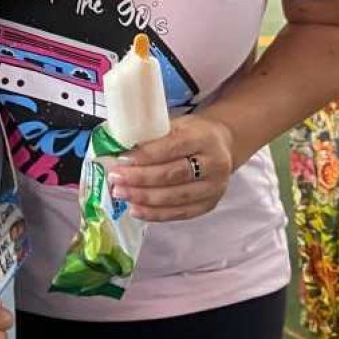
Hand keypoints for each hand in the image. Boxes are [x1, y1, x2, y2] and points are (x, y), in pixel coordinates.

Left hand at [103, 113, 238, 221]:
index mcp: (204, 137)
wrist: (222, 146)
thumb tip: (119, 148)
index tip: (122, 159)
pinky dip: (155, 213)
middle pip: (174, 175)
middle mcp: (214, 164)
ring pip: (175, 197)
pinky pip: (179, 213)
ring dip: (143, 197)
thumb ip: (154, 135)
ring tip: (120, 193)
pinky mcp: (209, 205)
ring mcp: (214, 188)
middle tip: (115, 178)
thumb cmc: (192, 133)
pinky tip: (135, 209)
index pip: (173, 147)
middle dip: (140, 178)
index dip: (146, 155)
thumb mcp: (178, 124)